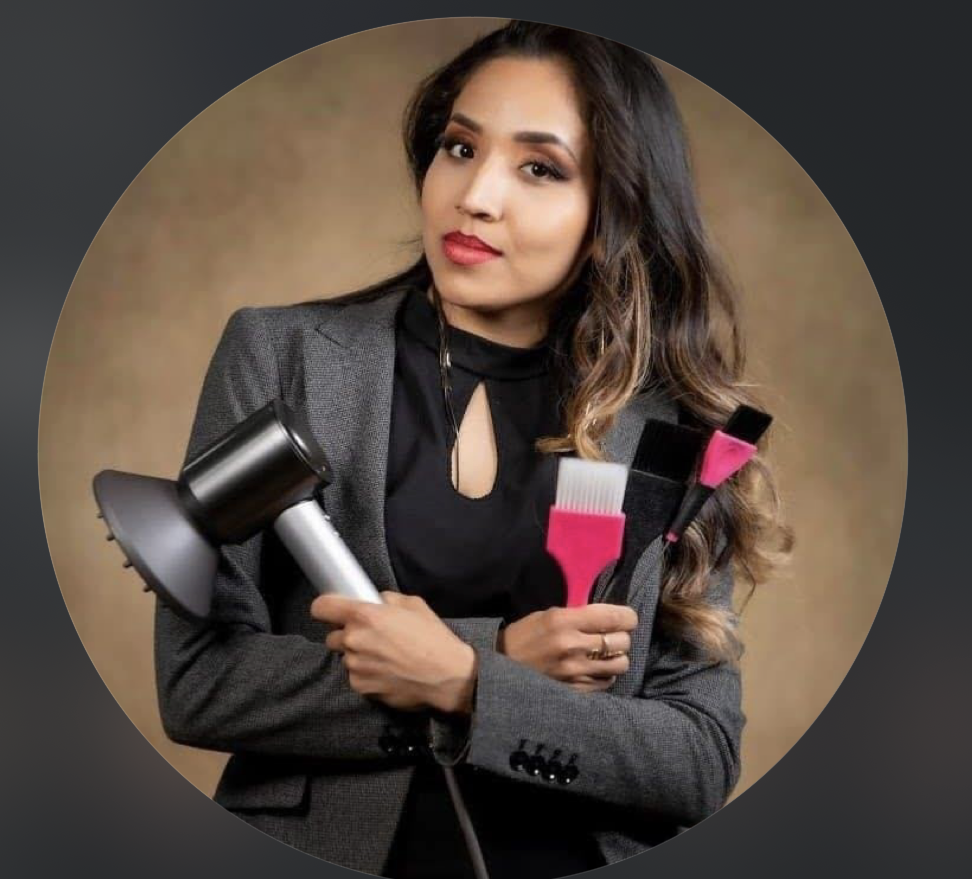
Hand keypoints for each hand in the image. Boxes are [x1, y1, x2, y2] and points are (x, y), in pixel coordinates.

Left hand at [310, 591, 476, 713]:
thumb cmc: (433, 639)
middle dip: (347, 634)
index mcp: (364, 616)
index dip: (326, 608)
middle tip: (371, 636)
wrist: (448, 677)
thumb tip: (375, 601)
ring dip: (358, 655)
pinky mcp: (361, 687)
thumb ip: (387, 599)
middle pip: (332, 636)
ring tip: (385, 656)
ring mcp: (355, 666)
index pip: (321, 607)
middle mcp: (354, 640)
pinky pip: (355, 676)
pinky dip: (366, 673)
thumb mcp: (414, 605)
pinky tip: (387, 671)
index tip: (332, 611)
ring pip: (345, 657)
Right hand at [498, 603, 637, 692]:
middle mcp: (573, 646)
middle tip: (611, 636)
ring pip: (620, 664)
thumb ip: (577, 615)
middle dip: (621, 636)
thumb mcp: (546, 615)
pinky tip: (593, 670)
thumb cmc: (523, 637)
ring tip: (604, 655)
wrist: (497, 669)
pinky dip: (605, 675)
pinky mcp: (576, 691)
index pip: (614, 618)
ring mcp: (576, 672)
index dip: (628, 617)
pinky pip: (607, 682)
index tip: (627, 619)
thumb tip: (608, 617)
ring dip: (616, 658)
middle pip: (622, 641)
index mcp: (564, 621)